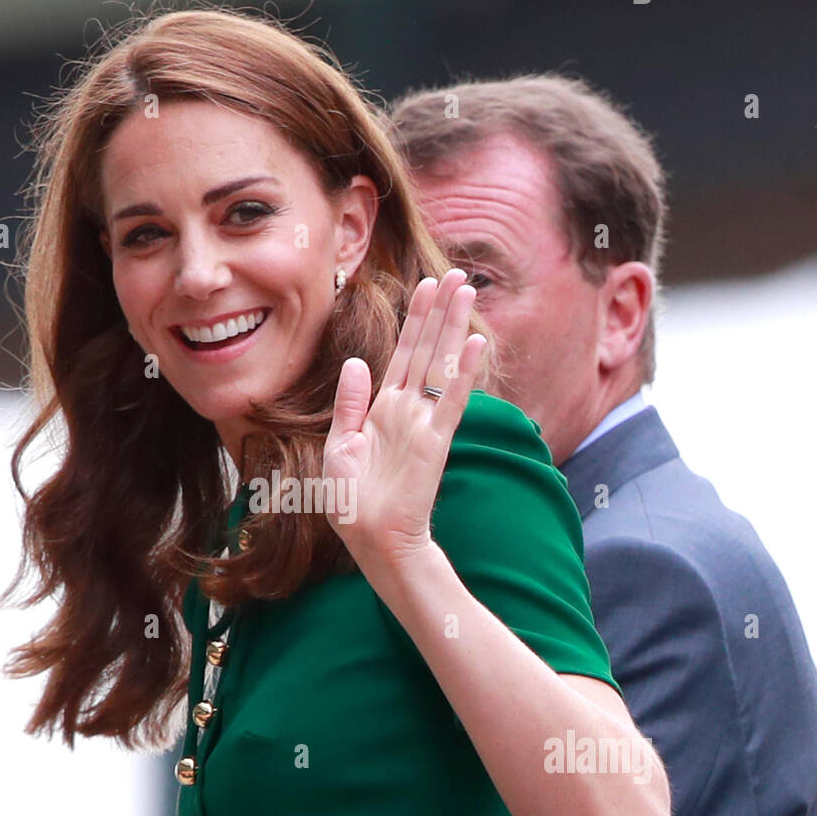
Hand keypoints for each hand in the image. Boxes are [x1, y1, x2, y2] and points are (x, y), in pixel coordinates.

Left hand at [322, 267, 486, 570]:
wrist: (372, 541)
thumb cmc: (353, 502)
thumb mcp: (339, 447)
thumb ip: (348, 404)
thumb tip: (356, 362)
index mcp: (381, 409)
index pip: (403, 354)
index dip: (415, 320)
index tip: (427, 285)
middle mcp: (407, 409)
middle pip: (427, 350)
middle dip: (441, 312)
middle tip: (459, 274)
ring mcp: (423, 423)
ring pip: (442, 364)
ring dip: (455, 327)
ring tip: (468, 291)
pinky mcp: (435, 442)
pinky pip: (452, 400)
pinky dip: (465, 372)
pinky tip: (478, 342)